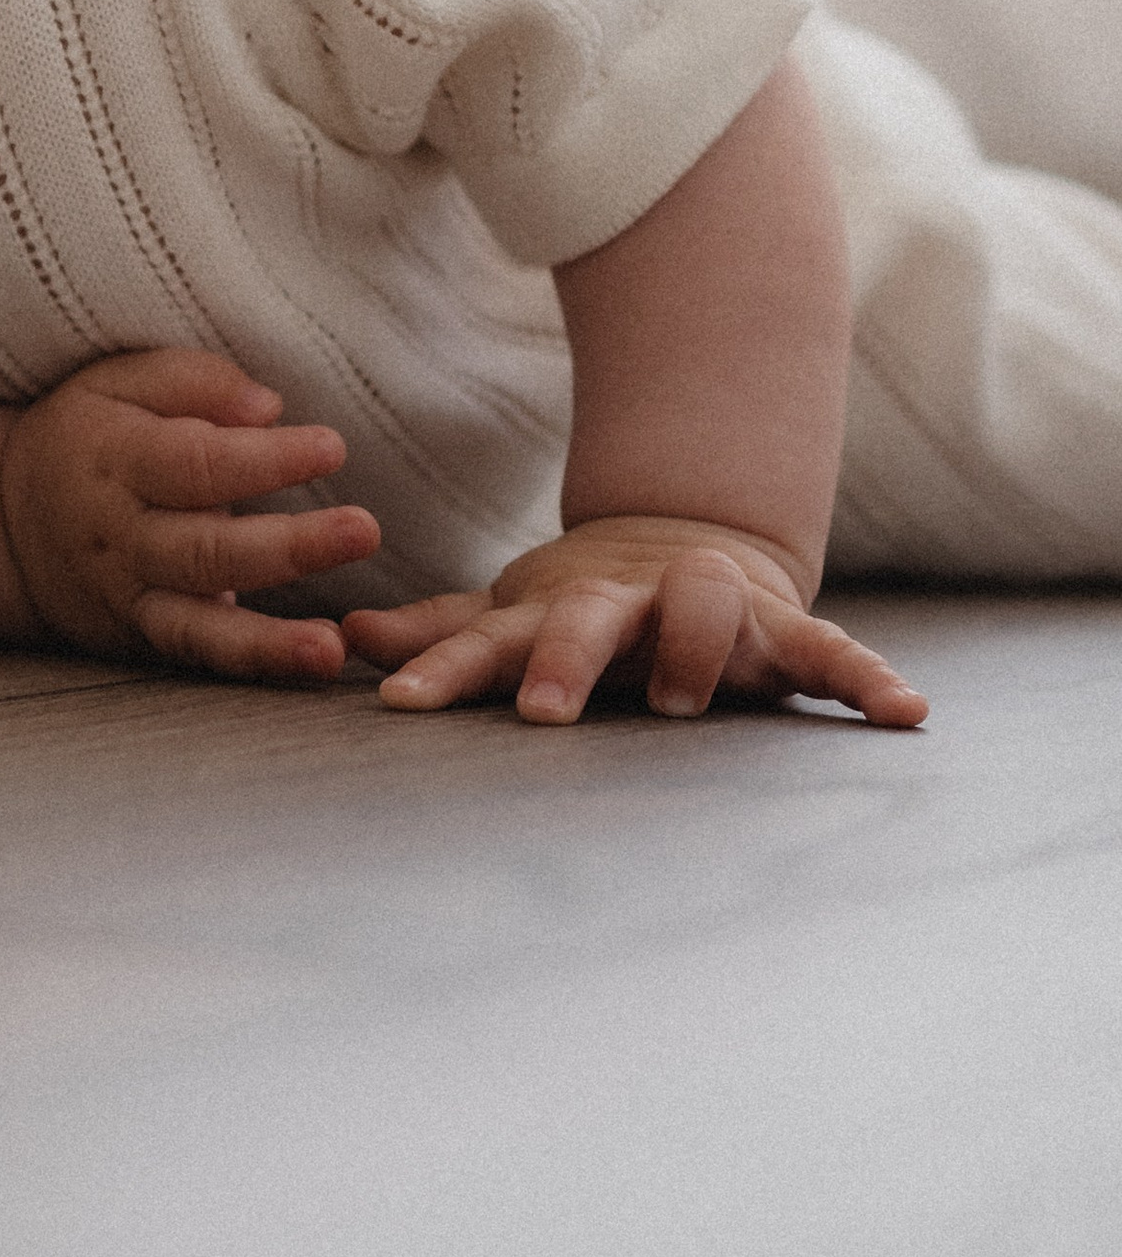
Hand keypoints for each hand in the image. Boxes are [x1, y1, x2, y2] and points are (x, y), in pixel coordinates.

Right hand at [0, 349, 381, 680]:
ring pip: (198, 622)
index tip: (332, 447)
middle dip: (288, 546)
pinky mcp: (144, 636)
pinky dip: (253, 663)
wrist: (7, 521)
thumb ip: (191, 380)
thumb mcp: (117, 380)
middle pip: (205, 548)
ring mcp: (130, 595)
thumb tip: (268, 407)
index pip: (195, 462)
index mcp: (116, 458)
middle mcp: (121, 536)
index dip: (264, 459)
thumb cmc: (87, 434)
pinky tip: (310, 663)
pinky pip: (199, 654)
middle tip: (363, 530)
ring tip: (332, 647)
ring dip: (269, 639)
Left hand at [341, 517, 927, 728]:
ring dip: (698, 645)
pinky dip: (866, 679)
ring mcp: (707, 607)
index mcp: (558, 611)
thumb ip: (444, 632)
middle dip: (562, 659)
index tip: (401, 706)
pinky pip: (828, 650)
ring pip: (705, 608)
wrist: (694, 543)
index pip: (485, 637)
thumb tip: (351, 637)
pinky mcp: (780, 628)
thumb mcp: (517, 614)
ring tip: (687, 700)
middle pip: (589, 618)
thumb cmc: (590, 607)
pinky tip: (904, 712)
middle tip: (542, 711)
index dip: (445, 670)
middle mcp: (629, 603)